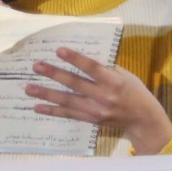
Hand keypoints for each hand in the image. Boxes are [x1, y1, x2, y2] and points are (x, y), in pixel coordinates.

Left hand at [26, 47, 171, 154]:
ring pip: (67, 101)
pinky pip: (69, 114)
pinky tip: (38, 107)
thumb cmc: (134, 91)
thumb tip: (81, 58)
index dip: (75, 59)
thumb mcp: (125, 75)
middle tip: (36, 66)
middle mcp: (104, 97)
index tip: (58, 50)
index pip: (92, 68)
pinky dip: (52, 111)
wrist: (142, 119)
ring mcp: (96, 110)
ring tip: (29, 88)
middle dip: (54, 74)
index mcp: (114, 81)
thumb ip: (105, 68)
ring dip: (46, 94)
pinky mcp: (91, 119)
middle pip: (75, 84)